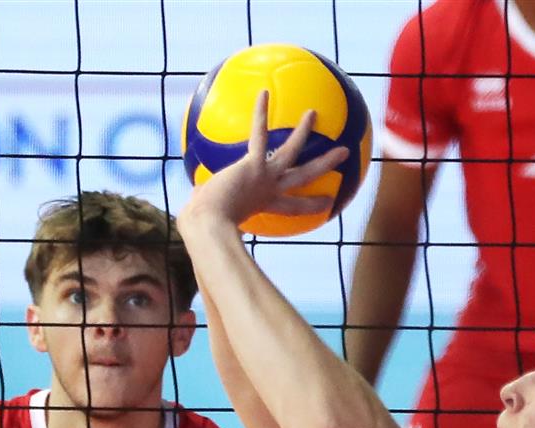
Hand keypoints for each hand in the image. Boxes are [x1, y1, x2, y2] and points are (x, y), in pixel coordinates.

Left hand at [180, 90, 348, 229]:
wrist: (210, 226)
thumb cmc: (203, 227)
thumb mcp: (208, 216)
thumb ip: (206, 204)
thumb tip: (192, 200)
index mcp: (264, 204)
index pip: (292, 207)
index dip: (311, 205)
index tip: (327, 202)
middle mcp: (270, 190)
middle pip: (305, 176)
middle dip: (325, 164)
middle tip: (342, 153)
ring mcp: (266, 177)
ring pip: (292, 151)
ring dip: (304, 131)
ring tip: (313, 113)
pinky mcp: (254, 165)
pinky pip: (260, 133)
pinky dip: (261, 113)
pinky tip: (264, 93)